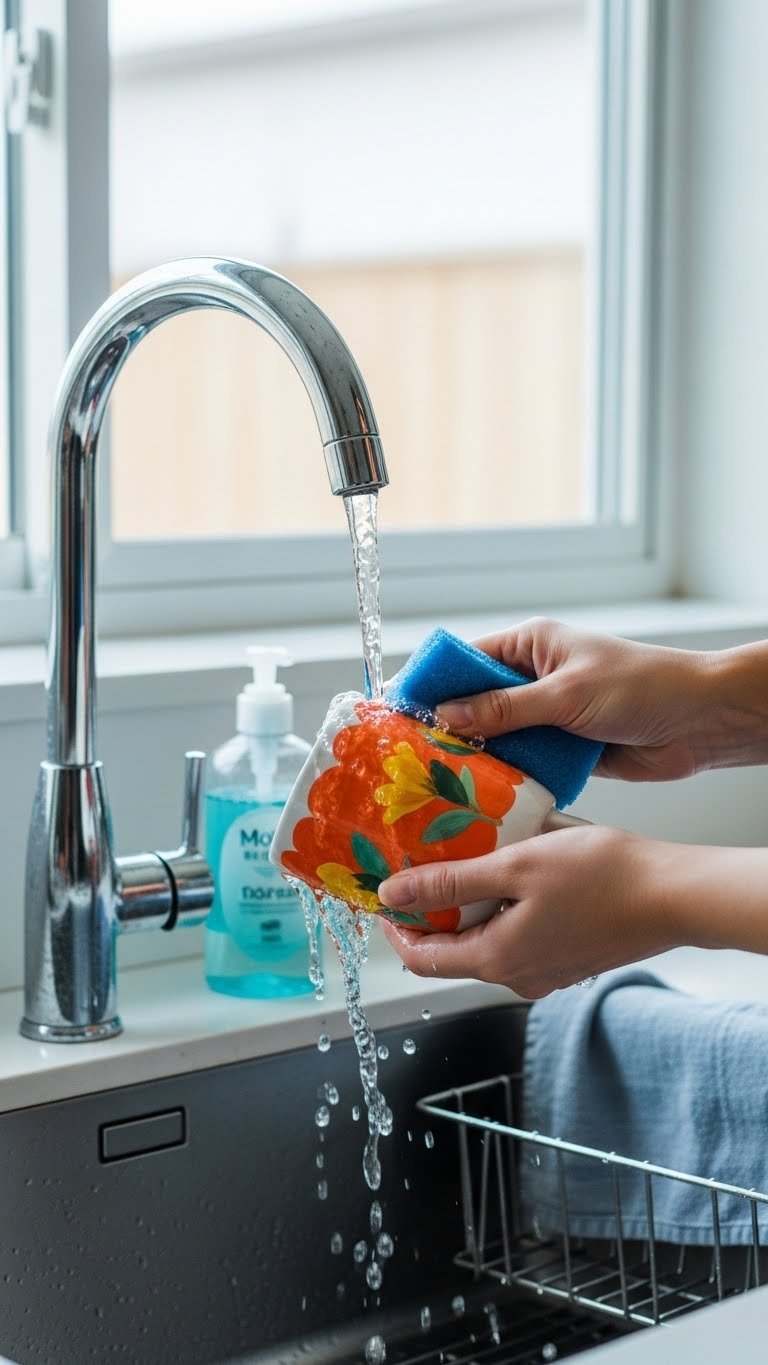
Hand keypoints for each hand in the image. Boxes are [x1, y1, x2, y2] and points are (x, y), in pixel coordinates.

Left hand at [378, 825, 685, 997]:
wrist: (675, 895)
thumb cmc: (603, 877)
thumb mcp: (515, 866)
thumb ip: (450, 881)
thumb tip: (393, 894)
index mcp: (496, 959)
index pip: (421, 959)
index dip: (393, 928)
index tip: (383, 893)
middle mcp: (518, 976)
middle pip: (452, 950)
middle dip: (430, 910)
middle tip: (423, 862)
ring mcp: (546, 971)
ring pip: (486, 940)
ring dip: (468, 904)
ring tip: (467, 856)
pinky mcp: (568, 957)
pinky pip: (518, 935)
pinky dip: (502, 907)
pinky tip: (512, 870)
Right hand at [434, 617, 767, 780]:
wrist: (699, 722)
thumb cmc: (641, 687)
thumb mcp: (566, 694)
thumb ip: (506, 707)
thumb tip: (448, 714)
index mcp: (532, 646)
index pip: (468, 660)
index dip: (434, 682)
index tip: (399, 709)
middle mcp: (535, 679)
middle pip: (476, 703)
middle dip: (449, 728)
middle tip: (410, 757)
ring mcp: (549, 715)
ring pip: (498, 738)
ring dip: (477, 759)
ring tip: (436, 786)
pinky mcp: (564, 749)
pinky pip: (524, 765)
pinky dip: (507, 780)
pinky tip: (480, 800)